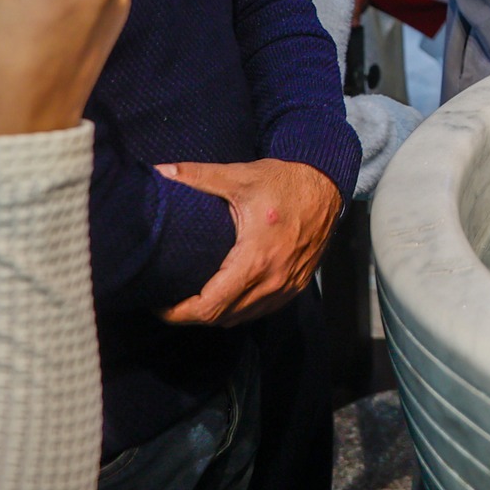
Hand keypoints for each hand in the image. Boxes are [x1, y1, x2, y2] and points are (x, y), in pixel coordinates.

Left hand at [156, 158, 342, 325]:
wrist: (328, 184)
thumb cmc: (285, 181)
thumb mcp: (240, 177)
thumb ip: (198, 176)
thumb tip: (160, 171)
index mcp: (256, 259)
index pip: (210, 306)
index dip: (180, 313)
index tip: (160, 305)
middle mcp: (273, 279)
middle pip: (222, 318)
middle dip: (192, 316)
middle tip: (170, 302)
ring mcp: (288, 285)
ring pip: (242, 318)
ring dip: (217, 314)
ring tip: (194, 300)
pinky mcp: (297, 284)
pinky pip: (262, 310)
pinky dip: (240, 309)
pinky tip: (227, 294)